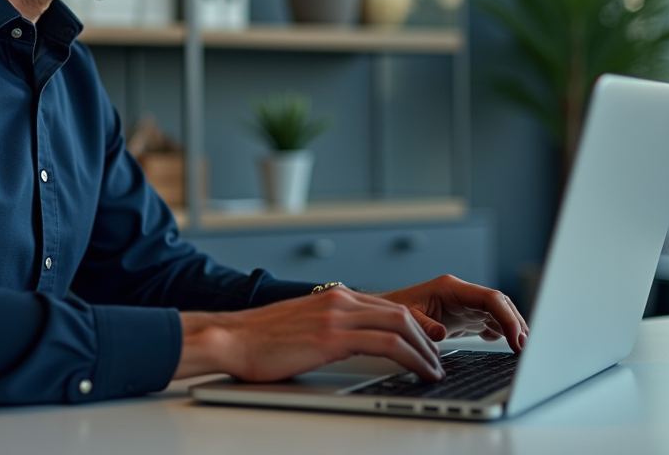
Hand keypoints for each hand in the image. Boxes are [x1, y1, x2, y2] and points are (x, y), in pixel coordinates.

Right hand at [175, 287, 444, 382]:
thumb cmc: (256, 340)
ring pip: (400, 326)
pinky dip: (411, 357)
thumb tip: (341, 343)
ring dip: (425, 350)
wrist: (229, 337)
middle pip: (400, 313)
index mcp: (332, 297)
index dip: (415, 323)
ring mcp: (337, 316)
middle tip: (439, 358)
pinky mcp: (333, 337)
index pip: (386, 306)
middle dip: (426, 337)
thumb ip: (324, 327)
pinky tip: (420, 371)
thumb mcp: (299, 326)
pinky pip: (386, 344)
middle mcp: (339, 300)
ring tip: (435, 370)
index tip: (430, 339)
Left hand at [377, 275, 528, 351]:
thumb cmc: (394, 310)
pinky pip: (490, 321)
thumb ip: (423, 325)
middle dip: (515, 323)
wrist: (388, 312)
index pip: (490, 298)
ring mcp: (465, 304)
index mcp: (451, 288)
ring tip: (522, 348)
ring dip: (512, 328)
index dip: (506, 317)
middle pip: (499, 304)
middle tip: (525, 347)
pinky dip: (501, 331)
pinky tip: (506, 343)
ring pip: (498, 312)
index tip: (516, 338)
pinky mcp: (465, 316)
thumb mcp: (405, 317)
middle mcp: (462, 294)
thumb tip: (440, 333)